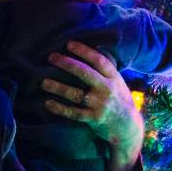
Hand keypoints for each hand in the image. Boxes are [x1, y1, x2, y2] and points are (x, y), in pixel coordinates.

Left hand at [42, 42, 143, 170]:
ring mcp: (100, 105)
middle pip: (85, 73)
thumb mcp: (117, 82)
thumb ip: (104, 72)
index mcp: (114, 78)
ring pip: (75, 94)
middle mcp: (107, 90)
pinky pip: (73, 113)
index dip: (84, 51)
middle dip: (67, 63)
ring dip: (58, 87)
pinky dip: (60, 108)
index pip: (99, 60)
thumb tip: (84, 54)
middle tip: (51, 57)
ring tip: (43, 82)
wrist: (127, 127)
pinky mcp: (94, 119)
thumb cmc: (118, 99)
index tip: (69, 44)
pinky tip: (48, 103)